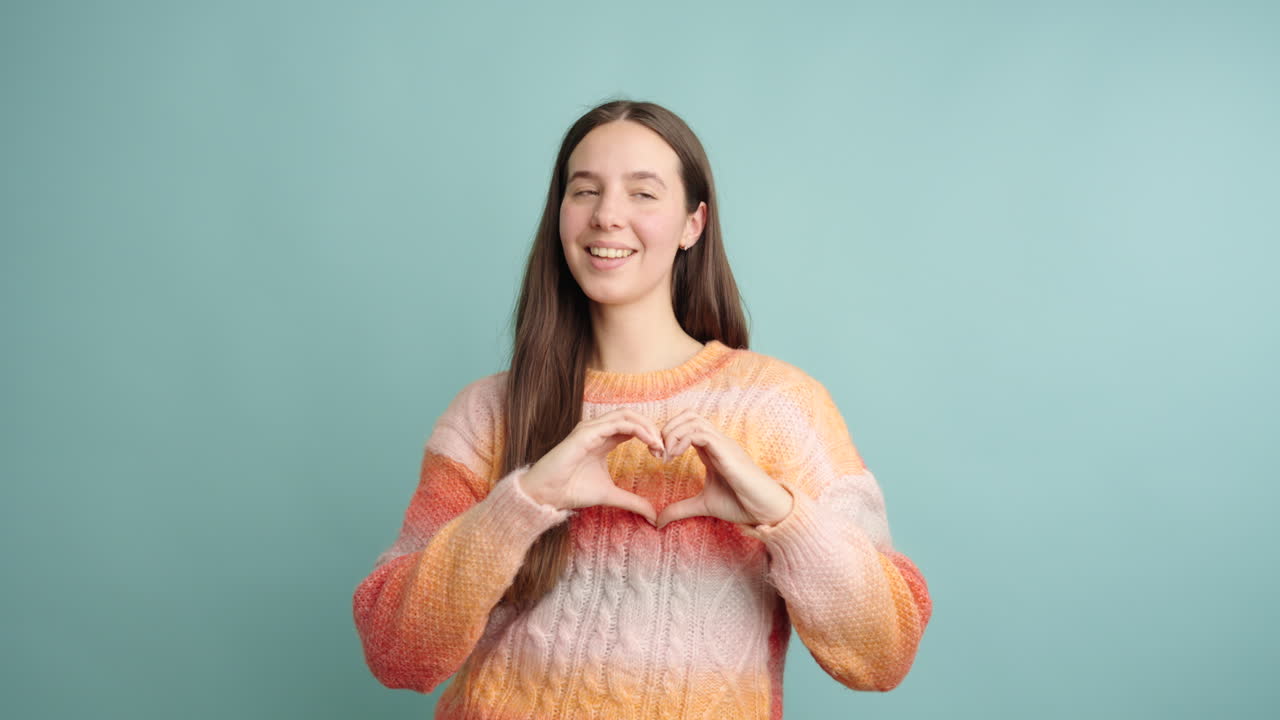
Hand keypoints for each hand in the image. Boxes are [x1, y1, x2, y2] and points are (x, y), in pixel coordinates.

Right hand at [520, 408, 665, 524]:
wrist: (546, 494)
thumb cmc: (572, 491)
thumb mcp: (610, 496)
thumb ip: (632, 501)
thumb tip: (653, 515)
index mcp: (604, 439)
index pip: (633, 427)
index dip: (651, 436)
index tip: (662, 454)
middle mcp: (598, 429)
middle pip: (633, 416)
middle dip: (652, 429)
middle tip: (664, 448)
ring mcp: (591, 428)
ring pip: (627, 415)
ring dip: (647, 427)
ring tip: (659, 444)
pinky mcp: (586, 432)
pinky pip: (617, 423)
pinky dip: (637, 429)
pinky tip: (648, 441)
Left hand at [655, 409, 794, 528]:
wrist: (766, 510)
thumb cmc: (741, 504)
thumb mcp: (703, 505)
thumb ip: (680, 509)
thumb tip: (659, 521)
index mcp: (711, 450)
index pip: (686, 426)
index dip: (667, 435)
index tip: (657, 457)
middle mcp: (717, 442)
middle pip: (688, 415)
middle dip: (666, 429)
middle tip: (657, 453)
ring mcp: (723, 444)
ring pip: (692, 419)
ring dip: (672, 433)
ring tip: (664, 455)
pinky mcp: (727, 451)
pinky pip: (700, 433)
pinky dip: (682, 440)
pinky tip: (674, 456)